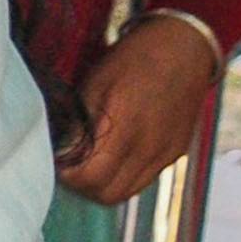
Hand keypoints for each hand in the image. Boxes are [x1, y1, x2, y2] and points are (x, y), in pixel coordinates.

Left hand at [57, 14, 223, 204]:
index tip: (57, 163)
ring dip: (104, 185)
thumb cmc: (132, 61)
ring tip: (89, 163)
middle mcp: (149, 147)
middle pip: (109, 194)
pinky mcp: (175, 151)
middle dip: (83, 186)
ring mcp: (166, 152)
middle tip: (69, 167)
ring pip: (128, 191)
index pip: (91, 178)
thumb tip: (60, 153)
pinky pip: (145, 178)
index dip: (68, 177)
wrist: (183, 47)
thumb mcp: (94, 85)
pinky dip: (125, 176)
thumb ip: (79, 124)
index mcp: (126, 128)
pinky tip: (114, 155)